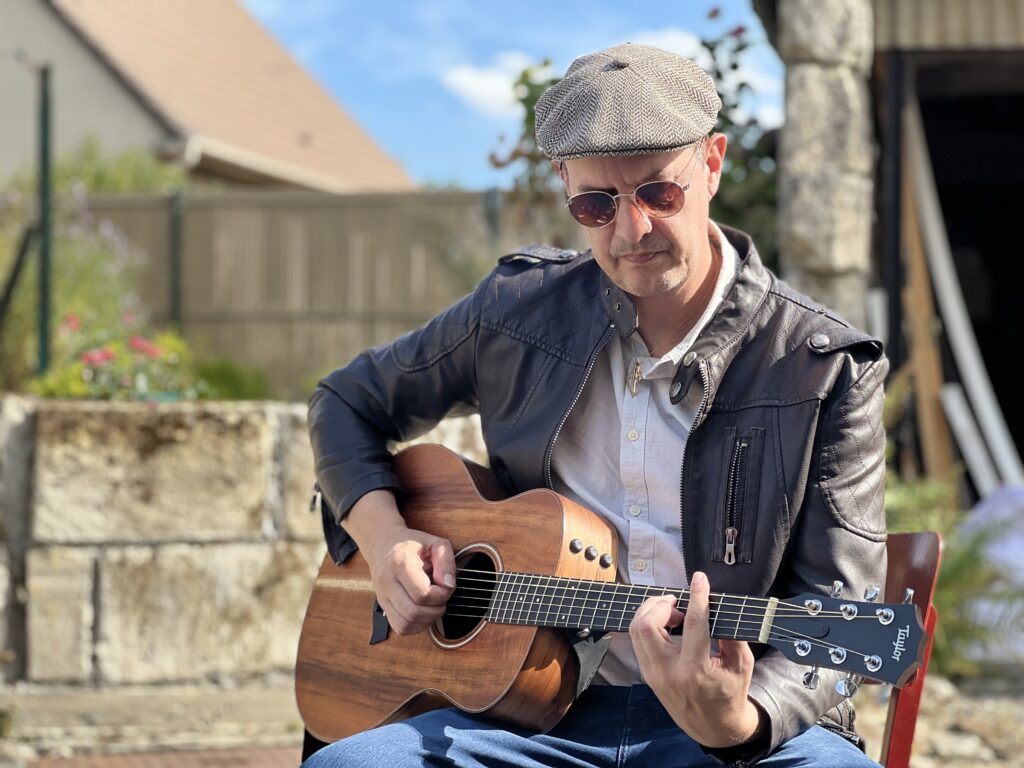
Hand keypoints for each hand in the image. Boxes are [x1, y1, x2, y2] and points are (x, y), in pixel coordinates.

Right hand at [342, 490, 455, 635]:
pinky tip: (424, 612)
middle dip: (435, 610)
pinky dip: (416, 626)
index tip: (446, 586)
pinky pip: (400, 627)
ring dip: (426, 620)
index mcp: (399, 563)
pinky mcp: (383, 606)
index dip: (441, 595)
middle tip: (441, 598)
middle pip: (413, 612)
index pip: (422, 594)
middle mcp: (387, 582)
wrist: (384, 544)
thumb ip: (446, 561)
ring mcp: (382, 596)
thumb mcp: (435, 543)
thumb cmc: (411, 544)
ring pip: (405, 624)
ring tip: (433, 605)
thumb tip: (448, 585)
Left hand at [629, 571, 763, 747]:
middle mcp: (669, 673)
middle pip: (647, 625)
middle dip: (660, 604)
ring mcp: (654, 675)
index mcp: (697, 671)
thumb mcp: (742, 665)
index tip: (699, 579)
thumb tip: (717, 604)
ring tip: (674, 614)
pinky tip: (667, 625)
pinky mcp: (647, 675)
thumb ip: (732, 634)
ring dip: (652, 613)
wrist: (713, 727)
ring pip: (636, 631)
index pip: (693, 624)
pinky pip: (638, 641)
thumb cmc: (730, 693)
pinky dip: (648, 625)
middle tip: (678, 602)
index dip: (697, 597)